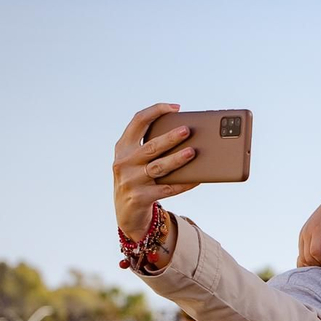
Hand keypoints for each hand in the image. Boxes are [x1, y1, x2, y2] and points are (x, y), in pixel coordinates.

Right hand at [113, 103, 196, 256]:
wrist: (126, 212)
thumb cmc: (137, 179)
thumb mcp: (135, 161)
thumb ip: (149, 146)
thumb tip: (185, 135)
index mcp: (123, 147)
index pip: (137, 121)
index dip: (156, 111)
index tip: (175, 108)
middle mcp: (124, 162)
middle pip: (151, 146)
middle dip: (170, 138)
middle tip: (188, 130)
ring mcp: (131, 181)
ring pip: (159, 167)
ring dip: (177, 159)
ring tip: (193, 152)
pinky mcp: (141, 197)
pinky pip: (168, 189)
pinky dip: (184, 183)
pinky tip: (197, 178)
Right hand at [297, 192, 320, 267]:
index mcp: (317, 230)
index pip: (315, 252)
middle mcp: (307, 232)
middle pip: (307, 256)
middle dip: (317, 265)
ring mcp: (302, 235)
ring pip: (302, 256)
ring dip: (311, 264)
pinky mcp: (302, 237)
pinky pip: (300, 253)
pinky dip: (306, 260)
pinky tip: (316, 265)